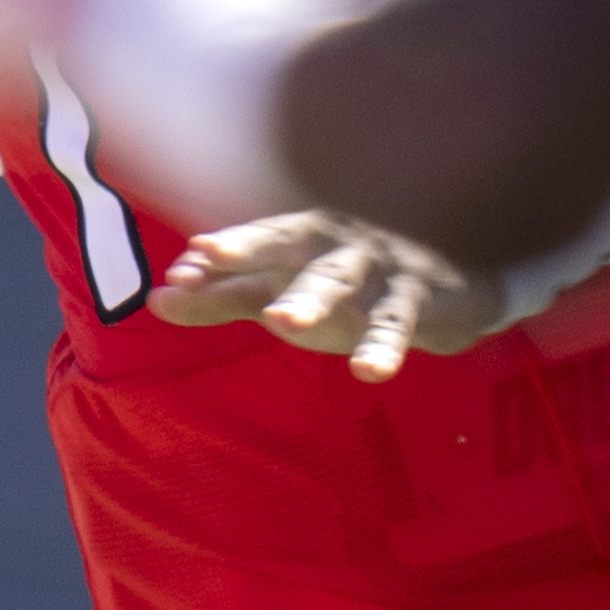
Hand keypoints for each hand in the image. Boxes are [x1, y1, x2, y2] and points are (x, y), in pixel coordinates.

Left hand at [153, 209, 505, 380]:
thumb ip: (222, 298)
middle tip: (205, 260)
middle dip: (249, 250)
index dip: (222, 249)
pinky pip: (396, 324)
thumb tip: (154, 300)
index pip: (255, 239)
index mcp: (301, 238)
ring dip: (311, 297)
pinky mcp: (417, 300)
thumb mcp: (283, 291)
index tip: (183, 262)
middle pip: (289, 245)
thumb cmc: (349, 284)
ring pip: (340, 281)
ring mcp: (377, 268)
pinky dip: (383, 346)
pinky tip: (369, 371)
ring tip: (281, 321)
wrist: (455, 281)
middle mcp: (335, 244)